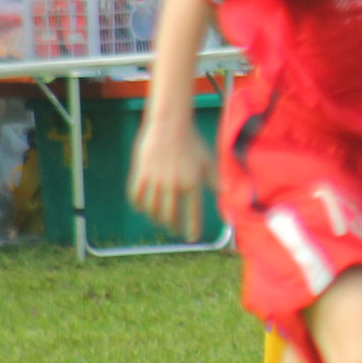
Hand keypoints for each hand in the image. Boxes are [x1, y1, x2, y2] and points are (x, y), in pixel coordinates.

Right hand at [128, 114, 213, 241]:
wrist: (170, 124)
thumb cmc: (191, 141)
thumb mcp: (207, 160)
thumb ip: (214, 178)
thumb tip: (224, 193)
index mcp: (192, 183)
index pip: (193, 213)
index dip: (193, 228)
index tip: (192, 238)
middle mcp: (173, 185)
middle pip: (171, 215)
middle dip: (174, 226)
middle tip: (175, 230)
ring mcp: (156, 181)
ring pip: (153, 209)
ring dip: (157, 218)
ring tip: (161, 220)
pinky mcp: (141, 174)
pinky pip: (137, 197)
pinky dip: (139, 206)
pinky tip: (143, 208)